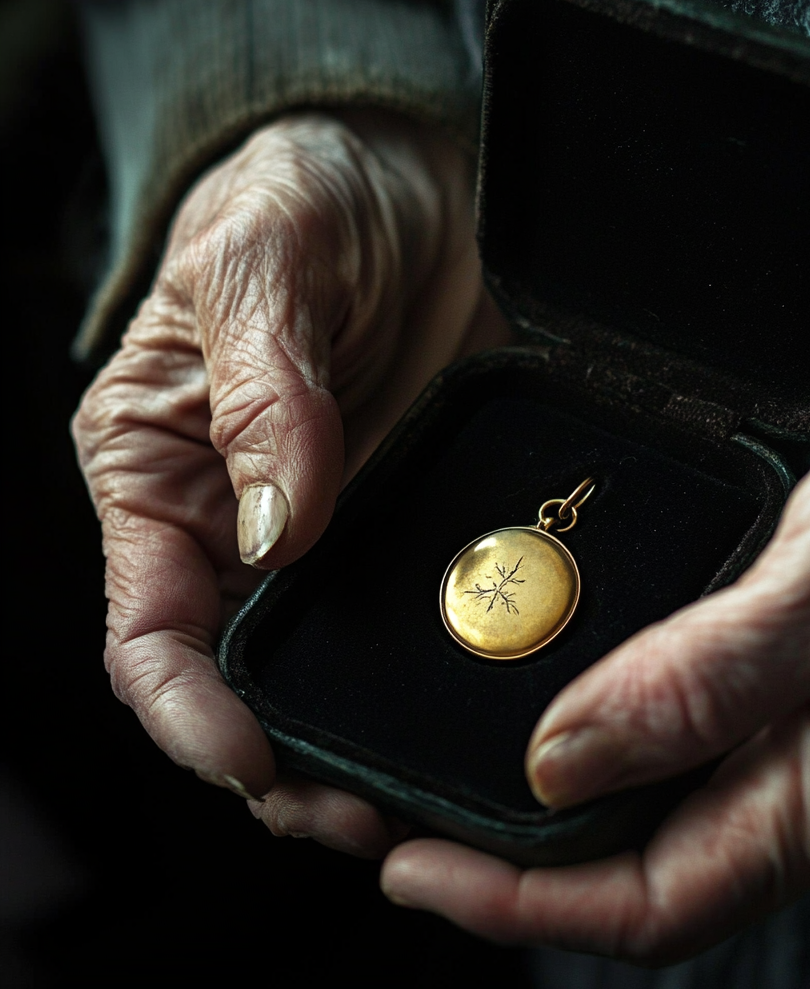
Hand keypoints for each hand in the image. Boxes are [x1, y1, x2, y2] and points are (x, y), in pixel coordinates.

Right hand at [73, 112, 500, 852]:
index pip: (148, 631)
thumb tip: (280, 525)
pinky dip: (436, 672)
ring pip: (330, 668)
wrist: (401, 176)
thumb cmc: (300, 195)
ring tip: (424, 789)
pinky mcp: (410, 517)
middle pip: (243, 678)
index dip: (188, 712)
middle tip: (362, 812)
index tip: (251, 761)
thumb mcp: (264, 262)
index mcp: (164, 474)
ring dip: (365, 739)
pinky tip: (481, 700)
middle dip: (289, 763)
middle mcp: (241, 522)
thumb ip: (262, 394)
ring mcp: (333, 529)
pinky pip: (419, 613)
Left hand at [381, 350, 809, 958]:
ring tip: (457, 777)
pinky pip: (719, 751)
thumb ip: (711, 671)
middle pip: (657, 867)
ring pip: (681, 815)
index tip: (410, 869)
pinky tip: (580, 715)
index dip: (520, 901)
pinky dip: (630, 748)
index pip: (660, 894)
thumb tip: (563, 762)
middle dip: (519, 864)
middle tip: (401, 821)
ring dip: (565, 807)